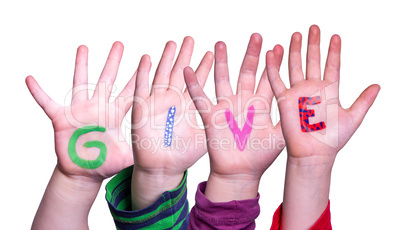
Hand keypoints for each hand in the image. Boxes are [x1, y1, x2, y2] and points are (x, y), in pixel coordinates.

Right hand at [26, 42, 134, 181]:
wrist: (84, 173)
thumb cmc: (106, 163)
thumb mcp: (126, 157)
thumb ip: (140, 150)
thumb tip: (160, 150)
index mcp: (115, 114)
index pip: (129, 92)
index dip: (138, 77)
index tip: (147, 60)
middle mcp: (99, 108)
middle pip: (107, 80)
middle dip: (113, 62)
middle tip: (120, 43)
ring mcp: (80, 111)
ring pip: (80, 83)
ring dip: (81, 65)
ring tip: (83, 47)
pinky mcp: (62, 119)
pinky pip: (47, 103)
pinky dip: (39, 93)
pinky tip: (30, 79)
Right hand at [131, 37, 212, 208]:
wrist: (162, 168)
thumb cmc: (183, 155)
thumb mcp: (205, 136)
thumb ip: (218, 123)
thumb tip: (243, 116)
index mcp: (189, 105)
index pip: (199, 81)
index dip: (205, 66)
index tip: (213, 51)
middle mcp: (173, 100)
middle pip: (180, 72)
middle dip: (185, 55)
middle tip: (191, 38)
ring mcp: (157, 102)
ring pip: (162, 75)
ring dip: (166, 59)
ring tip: (172, 43)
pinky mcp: (142, 109)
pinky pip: (141, 88)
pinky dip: (142, 73)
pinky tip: (146, 59)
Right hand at [184, 34, 284, 201]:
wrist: (239, 173)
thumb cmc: (260, 158)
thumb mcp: (280, 138)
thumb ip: (290, 121)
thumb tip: (310, 108)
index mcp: (261, 106)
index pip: (268, 79)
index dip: (273, 64)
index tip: (279, 46)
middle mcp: (244, 102)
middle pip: (247, 73)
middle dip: (252, 55)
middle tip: (257, 37)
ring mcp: (227, 107)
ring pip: (224, 79)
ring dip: (222, 62)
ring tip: (221, 44)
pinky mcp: (212, 116)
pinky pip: (201, 98)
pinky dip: (194, 85)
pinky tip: (188, 70)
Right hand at [266, 25, 379, 228]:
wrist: (314, 154)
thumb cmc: (332, 140)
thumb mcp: (353, 118)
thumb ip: (364, 100)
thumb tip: (378, 85)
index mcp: (329, 91)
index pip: (332, 66)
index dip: (334, 51)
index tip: (335, 36)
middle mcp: (313, 89)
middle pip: (313, 61)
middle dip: (313, 44)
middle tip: (313, 28)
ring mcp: (298, 93)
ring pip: (295, 66)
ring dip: (294, 51)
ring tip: (295, 35)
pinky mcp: (284, 100)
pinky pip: (277, 80)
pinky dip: (273, 67)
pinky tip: (272, 53)